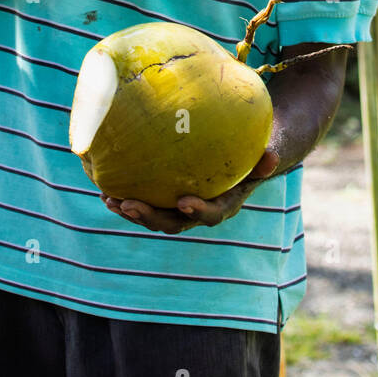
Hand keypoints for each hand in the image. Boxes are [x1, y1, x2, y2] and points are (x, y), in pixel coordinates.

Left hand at [102, 148, 280, 233]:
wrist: (242, 161)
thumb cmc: (252, 153)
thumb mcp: (263, 154)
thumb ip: (264, 160)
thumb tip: (271, 154)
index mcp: (225, 204)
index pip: (212, 214)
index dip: (197, 211)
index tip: (182, 202)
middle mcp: (200, 212)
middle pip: (173, 222)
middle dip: (150, 217)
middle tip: (128, 203)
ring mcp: (181, 209)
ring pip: (155, 217)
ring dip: (132, 211)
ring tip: (110, 200)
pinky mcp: (167, 201)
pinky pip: (146, 203)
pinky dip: (127, 200)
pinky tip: (106, 190)